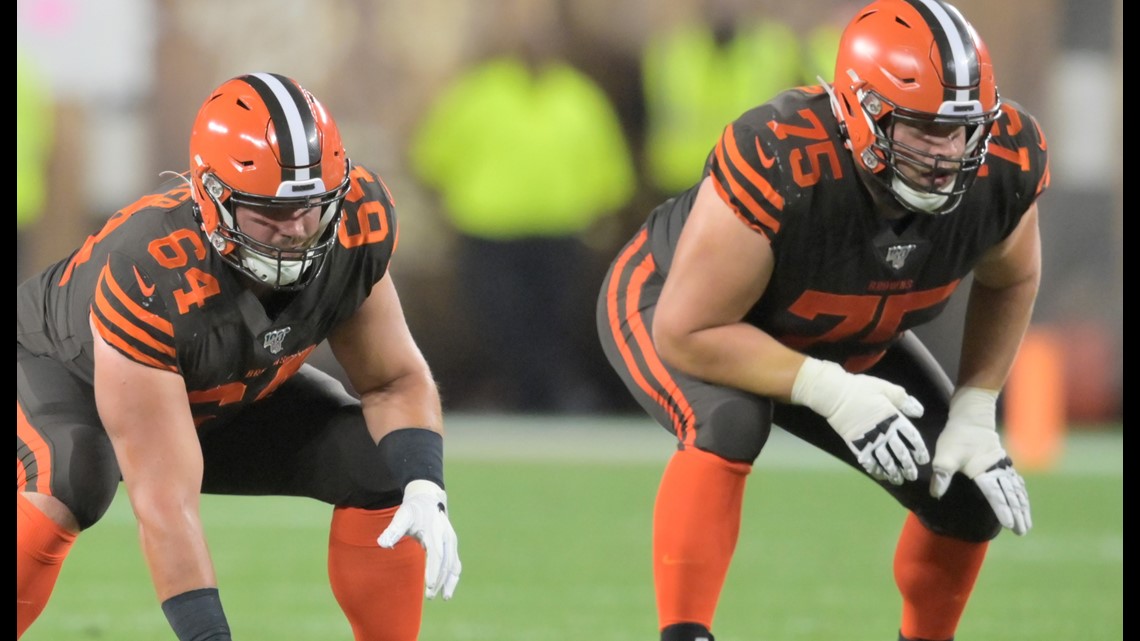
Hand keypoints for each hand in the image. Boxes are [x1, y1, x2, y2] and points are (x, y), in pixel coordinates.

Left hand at [378, 479, 461, 598]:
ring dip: (449, 581)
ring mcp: (451, 542)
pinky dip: (453, 578)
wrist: (427, 499)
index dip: (434, 570)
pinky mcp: (452, 546)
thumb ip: (393, 530)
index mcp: (435, 531)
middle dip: (440, 579)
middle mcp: (447, 537)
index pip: (437, 554)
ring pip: (453, 565)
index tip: (430, 584)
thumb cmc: (413, 510)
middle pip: (446, 562)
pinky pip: (455, 564)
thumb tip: (381, 544)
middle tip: (429, 595)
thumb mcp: (402, 516)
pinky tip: (447, 591)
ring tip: (444, 597)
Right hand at [792, 357, 928, 484]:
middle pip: (900, 453)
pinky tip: (880, 475)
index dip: (919, 450)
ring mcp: (870, 440)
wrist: (835, 395)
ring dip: (893, 472)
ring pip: (885, 461)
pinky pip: (868, 461)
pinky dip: (875, 470)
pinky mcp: (856, 445)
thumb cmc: (860, 389)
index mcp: (894, 418)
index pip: (912, 438)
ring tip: (898, 480)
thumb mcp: (885, 388)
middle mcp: (884, 432)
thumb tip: (919, 412)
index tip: (923, 459)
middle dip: (908, 466)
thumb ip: (903, 400)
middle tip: (912, 475)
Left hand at [930, 387, 1031, 534]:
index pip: (996, 494)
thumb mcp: (945, 454)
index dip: (1003, 509)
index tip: (1010, 524)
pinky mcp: (1003, 463)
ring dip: (1022, 507)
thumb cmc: (957, 436)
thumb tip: (935, 494)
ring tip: (1026, 525)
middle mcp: (997, 470)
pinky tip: (1023, 504)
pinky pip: (1016, 482)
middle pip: (1010, 495)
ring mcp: (1002, 466)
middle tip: (1022, 532)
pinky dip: (1021, 495)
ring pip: (1016, 490)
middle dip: (1017, 514)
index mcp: (984, 470)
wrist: (971, 417)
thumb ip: (942, 473)